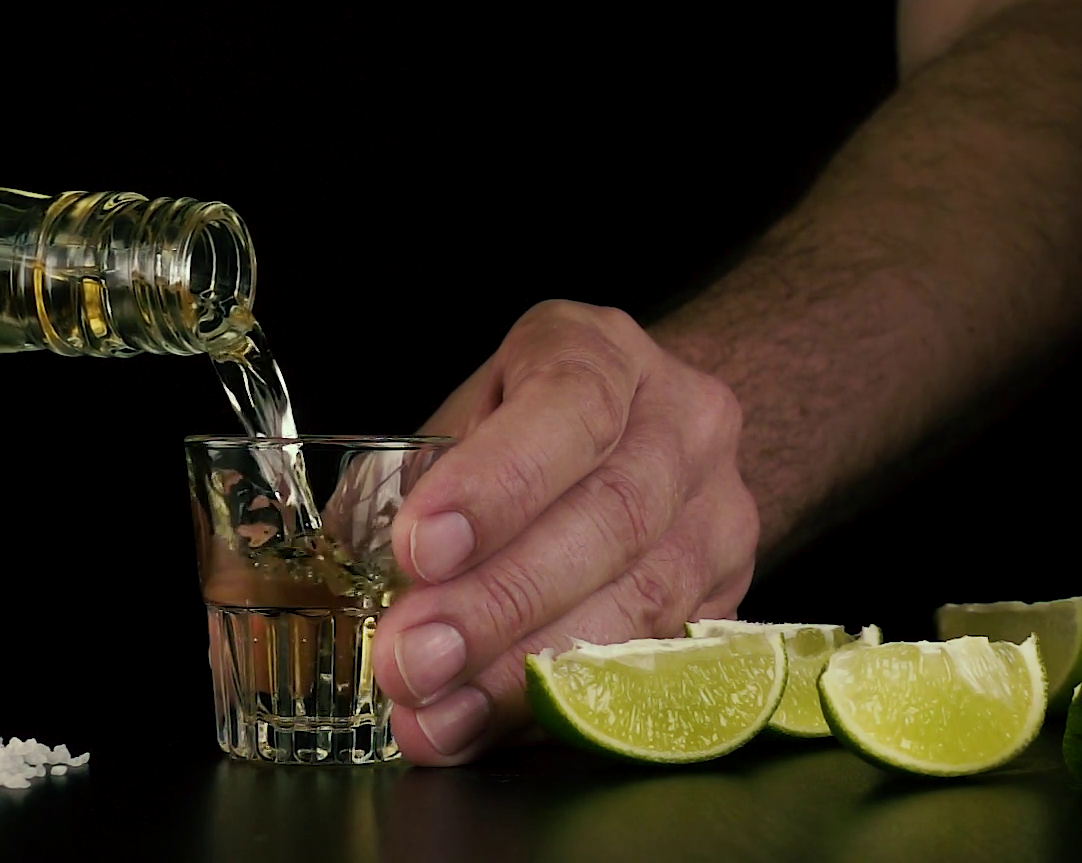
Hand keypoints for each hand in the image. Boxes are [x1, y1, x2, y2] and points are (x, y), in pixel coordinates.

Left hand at [372, 300, 759, 764]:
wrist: (643, 441)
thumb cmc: (526, 428)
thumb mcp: (468, 417)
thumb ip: (420, 478)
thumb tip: (350, 569)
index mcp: (602, 353)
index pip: (568, 408)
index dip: (495, 484)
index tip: (418, 549)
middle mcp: (683, 421)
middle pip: (611, 516)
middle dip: (499, 602)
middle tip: (413, 659)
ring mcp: (723, 510)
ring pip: (642, 601)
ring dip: (527, 673)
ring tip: (439, 714)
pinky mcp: (731, 594)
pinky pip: (657, 662)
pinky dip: (564, 706)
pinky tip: (494, 727)